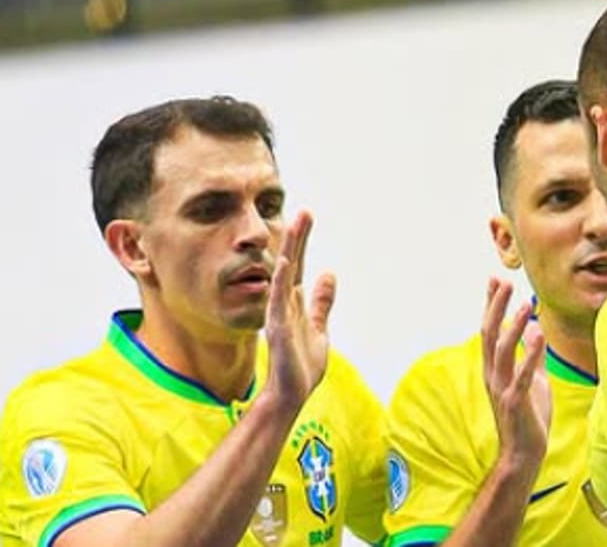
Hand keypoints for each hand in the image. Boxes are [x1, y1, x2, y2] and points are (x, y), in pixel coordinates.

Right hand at [264, 211, 334, 409]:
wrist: (291, 394)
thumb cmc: (302, 365)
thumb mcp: (318, 328)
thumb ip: (322, 303)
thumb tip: (329, 275)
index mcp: (295, 303)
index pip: (298, 265)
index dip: (302, 242)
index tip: (306, 217)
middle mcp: (285, 304)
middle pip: (291, 264)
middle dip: (298, 238)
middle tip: (303, 212)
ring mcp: (279, 315)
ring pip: (284, 276)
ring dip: (290, 251)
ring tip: (295, 226)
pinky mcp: (278, 329)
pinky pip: (278, 301)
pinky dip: (280, 281)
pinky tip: (283, 263)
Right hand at [481, 278, 551, 467]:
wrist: (523, 453)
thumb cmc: (528, 417)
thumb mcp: (532, 380)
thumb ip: (531, 356)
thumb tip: (532, 328)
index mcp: (494, 368)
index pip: (490, 329)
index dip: (491, 304)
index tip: (495, 279)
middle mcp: (492, 374)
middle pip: (490, 333)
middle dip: (496, 307)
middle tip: (504, 282)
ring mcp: (501, 388)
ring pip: (502, 350)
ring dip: (513, 325)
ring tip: (525, 303)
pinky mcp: (515, 402)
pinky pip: (522, 374)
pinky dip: (530, 353)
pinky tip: (538, 333)